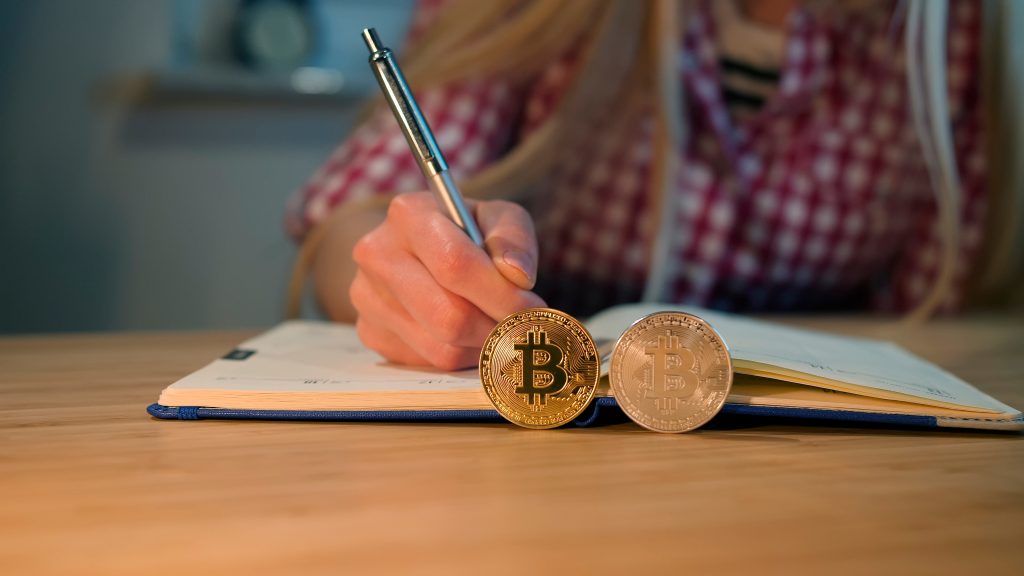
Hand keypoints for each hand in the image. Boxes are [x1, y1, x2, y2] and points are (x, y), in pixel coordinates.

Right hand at [350, 191, 545, 369]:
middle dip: (495, 328)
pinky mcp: (369, 331)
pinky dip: (458, 356)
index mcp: (408, 215)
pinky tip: (467, 335)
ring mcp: (367, 297)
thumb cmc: (465, 232)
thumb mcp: (496, 218)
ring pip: (440, 347)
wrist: (415, 248)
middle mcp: (377, 254)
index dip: (501, 295)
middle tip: (521, 327)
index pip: (455, 265)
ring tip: (496, 327)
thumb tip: (518, 276)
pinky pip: (426, 363)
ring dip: (480, 346)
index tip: (533, 309)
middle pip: (447, 316)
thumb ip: (513, 239)